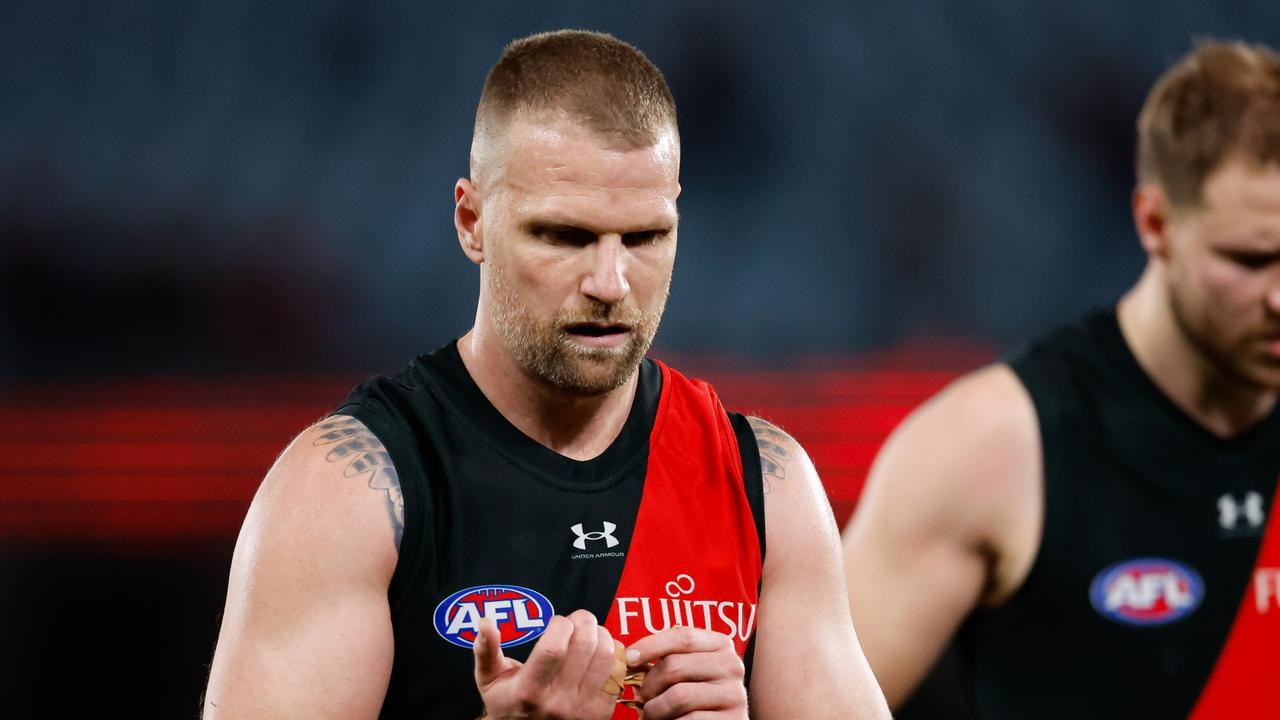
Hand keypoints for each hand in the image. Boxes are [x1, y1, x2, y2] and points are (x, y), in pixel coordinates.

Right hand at [474, 609, 618, 719]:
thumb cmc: (508, 703)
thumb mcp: (489, 679)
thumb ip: (486, 650)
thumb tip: (484, 623)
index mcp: (529, 690)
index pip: (553, 648)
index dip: (560, 624)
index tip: (556, 622)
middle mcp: (558, 701)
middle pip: (585, 646)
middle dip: (584, 621)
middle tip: (577, 620)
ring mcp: (583, 708)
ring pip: (606, 656)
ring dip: (601, 634)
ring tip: (589, 633)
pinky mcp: (601, 711)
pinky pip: (617, 672)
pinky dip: (613, 655)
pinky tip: (599, 652)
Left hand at [626, 627, 747, 718]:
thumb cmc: (698, 696)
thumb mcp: (689, 671)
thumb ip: (670, 659)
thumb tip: (632, 657)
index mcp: (721, 645)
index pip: (683, 636)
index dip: (651, 645)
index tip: (629, 658)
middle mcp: (732, 666)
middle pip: (676, 665)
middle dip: (649, 684)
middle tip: (641, 696)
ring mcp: (735, 694)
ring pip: (680, 696)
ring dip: (655, 708)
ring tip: (650, 714)